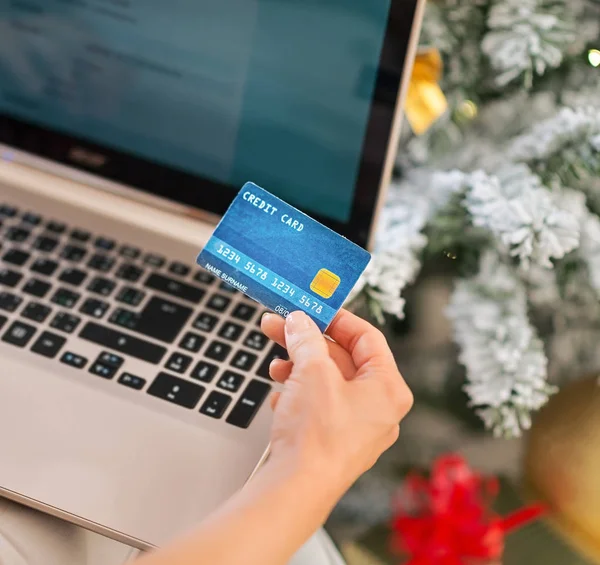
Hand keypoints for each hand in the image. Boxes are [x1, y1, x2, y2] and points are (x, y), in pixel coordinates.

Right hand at [261, 309, 412, 497]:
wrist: (295, 489)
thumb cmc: (316, 436)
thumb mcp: (312, 372)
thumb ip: (306, 339)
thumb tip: (299, 321)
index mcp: (388, 389)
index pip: (367, 338)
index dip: (337, 319)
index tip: (313, 308)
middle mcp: (379, 409)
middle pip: (343, 360)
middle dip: (308, 342)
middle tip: (280, 326)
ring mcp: (357, 427)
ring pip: (328, 383)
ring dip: (299, 367)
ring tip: (274, 364)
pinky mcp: (335, 441)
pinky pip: (319, 405)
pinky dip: (299, 393)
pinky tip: (279, 395)